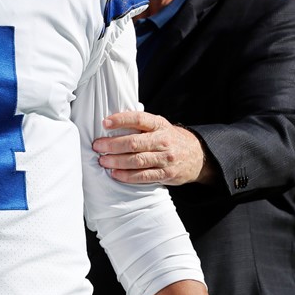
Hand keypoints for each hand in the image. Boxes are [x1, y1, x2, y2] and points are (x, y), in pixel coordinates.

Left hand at [92, 111, 212, 185]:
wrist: (197, 155)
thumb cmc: (170, 139)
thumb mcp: (160, 126)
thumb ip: (141, 125)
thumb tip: (112, 123)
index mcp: (159, 125)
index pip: (139, 119)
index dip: (121, 120)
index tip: (105, 123)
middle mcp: (163, 140)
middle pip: (134, 142)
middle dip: (112, 145)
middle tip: (98, 146)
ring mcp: (166, 158)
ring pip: (137, 160)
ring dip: (117, 161)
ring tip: (103, 161)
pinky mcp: (166, 174)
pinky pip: (143, 176)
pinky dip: (127, 176)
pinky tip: (115, 174)